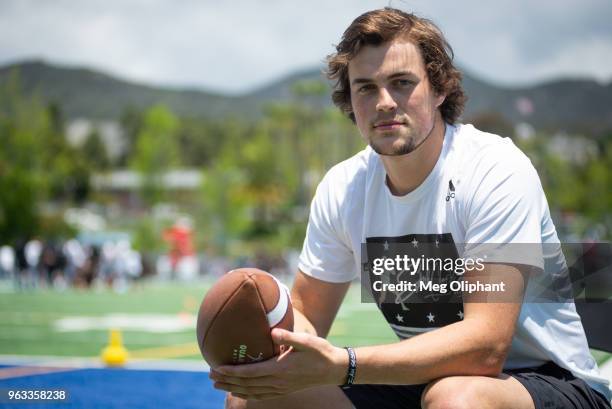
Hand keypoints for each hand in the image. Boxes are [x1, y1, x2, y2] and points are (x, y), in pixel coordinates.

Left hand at [210, 328, 347, 400]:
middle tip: (209, 376)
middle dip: (226, 380)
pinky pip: (261, 395)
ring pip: (251, 391)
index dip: (232, 371)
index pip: (250, 372)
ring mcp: (280, 388)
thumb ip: (288, 337)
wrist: (333, 369)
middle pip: (247, 384)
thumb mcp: (307, 341)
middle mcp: (278, 381)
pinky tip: (239, 391)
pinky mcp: (284, 389)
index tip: (216, 368)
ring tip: (218, 384)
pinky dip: (247, 394)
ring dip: (233, 388)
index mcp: (280, 368)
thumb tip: (272, 332)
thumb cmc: (320, 352)